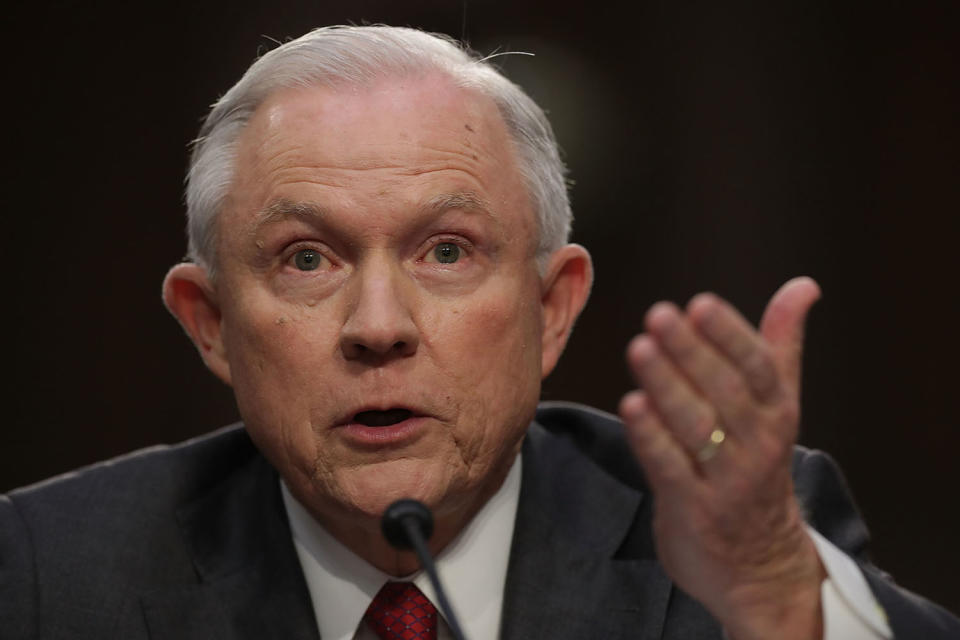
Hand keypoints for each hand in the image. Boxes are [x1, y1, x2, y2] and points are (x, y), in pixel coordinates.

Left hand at [619, 277, 825, 639]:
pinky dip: (651, 437)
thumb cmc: (758, 468)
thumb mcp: (776, 408)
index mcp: (776, 413)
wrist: (761, 564)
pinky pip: (671, 468)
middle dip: (691, 351)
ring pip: (697, 427)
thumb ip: (778, 345)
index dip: (731, 335)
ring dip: (667, 385)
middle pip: (725, 392)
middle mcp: (757, 445)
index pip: (758, 368)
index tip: (701, 303)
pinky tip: (632, 405)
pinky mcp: (693, 510)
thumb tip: (803, 286)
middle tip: (658, 315)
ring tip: (640, 349)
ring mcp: (726, 480)